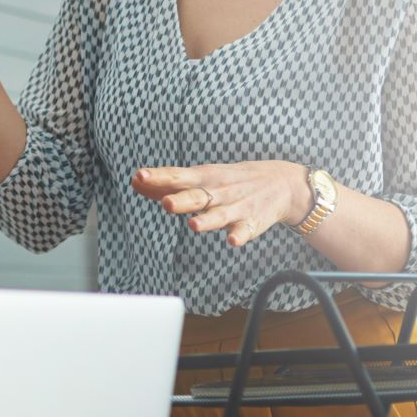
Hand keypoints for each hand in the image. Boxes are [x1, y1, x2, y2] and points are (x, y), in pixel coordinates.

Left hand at [133, 162, 312, 247]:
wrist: (280, 182)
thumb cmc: (229, 180)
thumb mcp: (201, 177)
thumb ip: (168, 183)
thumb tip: (136, 182)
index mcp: (203, 178)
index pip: (177, 177)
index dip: (158, 177)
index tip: (139, 176)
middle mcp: (218, 192)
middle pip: (196, 196)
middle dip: (181, 200)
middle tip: (165, 203)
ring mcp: (235, 207)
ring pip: (219, 216)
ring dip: (207, 221)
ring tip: (193, 225)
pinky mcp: (251, 223)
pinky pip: (245, 231)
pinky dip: (239, 236)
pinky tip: (232, 241)